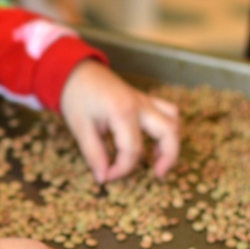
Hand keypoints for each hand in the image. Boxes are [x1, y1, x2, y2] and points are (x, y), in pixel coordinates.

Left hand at [60, 59, 179, 182]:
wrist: (76, 71)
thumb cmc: (76, 97)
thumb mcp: (80, 127)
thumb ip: (94, 154)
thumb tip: (103, 177)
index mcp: (122, 112)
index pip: (132, 150)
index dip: (122, 169)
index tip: (107, 177)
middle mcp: (140, 105)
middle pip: (169, 133)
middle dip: (168, 158)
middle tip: (157, 175)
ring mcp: (145, 100)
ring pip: (174, 121)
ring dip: (172, 143)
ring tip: (158, 160)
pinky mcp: (145, 100)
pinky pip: (168, 111)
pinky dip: (168, 128)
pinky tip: (155, 141)